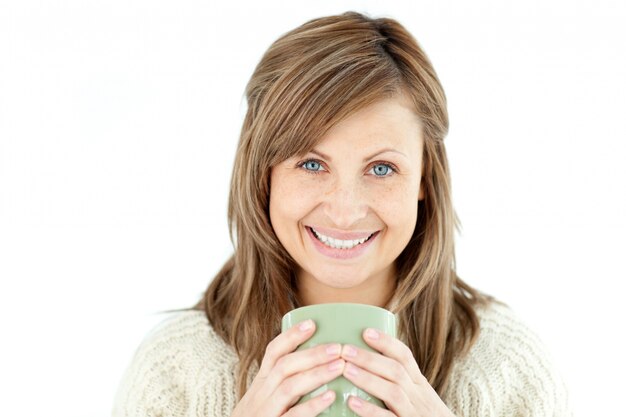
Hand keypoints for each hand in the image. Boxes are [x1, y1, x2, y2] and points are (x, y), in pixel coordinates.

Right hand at [229, 319, 346, 416]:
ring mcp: (264, 413)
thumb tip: (320, 365)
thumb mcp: (266, 401)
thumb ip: (287, 386)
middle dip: (311, 354)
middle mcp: (259, 397)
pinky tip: (330, 397)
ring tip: (339, 366)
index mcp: (260, 386)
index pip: (272, 353)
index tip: (312, 323)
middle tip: (338, 347)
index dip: (291, 336)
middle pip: (283, 367)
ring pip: (288, 387)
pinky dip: (311, 405)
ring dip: (316, 374)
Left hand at [339, 328, 455, 416]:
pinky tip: (352, 402)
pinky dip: (370, 410)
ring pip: (393, 392)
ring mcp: (413, 413)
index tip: (366, 332)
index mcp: (419, 384)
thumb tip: (366, 363)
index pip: (405, 357)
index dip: (386, 342)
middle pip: (396, 371)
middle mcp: (418, 396)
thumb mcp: (419, 396)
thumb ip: (398, 381)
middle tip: (345, 350)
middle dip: (369, 359)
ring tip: (346, 369)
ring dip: (368, 379)